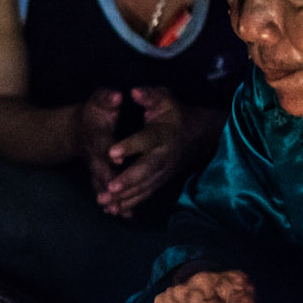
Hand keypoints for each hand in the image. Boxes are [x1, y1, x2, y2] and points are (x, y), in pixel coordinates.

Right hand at [78, 88, 122, 202]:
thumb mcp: (99, 101)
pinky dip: (114, 204)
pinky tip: (125, 216)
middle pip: (101, 170)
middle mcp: (95, 155)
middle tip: (115, 194)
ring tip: (118, 211)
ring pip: (101, 185)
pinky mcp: (99, 177)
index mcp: (97, 136)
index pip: (103, 144)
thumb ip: (107, 98)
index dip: (110, 151)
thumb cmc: (92, 114)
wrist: (75, 130)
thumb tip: (117, 96)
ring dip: (109, 198)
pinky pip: (106, 191)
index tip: (117, 159)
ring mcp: (96, 168)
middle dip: (108, 182)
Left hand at [99, 86, 204, 215]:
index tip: (111, 152)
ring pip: (145, 187)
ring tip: (105, 203)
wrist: (197, 134)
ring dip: (125, 197)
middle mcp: (164, 155)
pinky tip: (115, 211)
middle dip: (128, 180)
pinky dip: (131, 204)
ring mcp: (164, 171)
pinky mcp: (161, 181)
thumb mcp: (163, 98)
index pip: (146, 140)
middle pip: (147, 170)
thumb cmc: (173, 113)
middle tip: (109, 188)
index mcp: (163, 134)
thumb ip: (149, 95)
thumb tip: (134, 92)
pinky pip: (146, 195)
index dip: (130, 146)